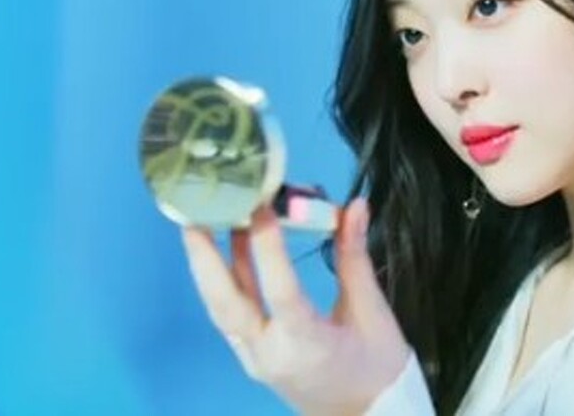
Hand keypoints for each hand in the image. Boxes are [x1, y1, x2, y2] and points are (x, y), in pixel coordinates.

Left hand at [181, 197, 410, 415]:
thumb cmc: (379, 369)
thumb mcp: (372, 312)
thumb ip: (355, 258)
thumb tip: (355, 206)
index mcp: (306, 346)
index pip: (280, 289)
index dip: (268, 245)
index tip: (261, 203)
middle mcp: (270, 355)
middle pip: (226, 303)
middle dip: (206, 256)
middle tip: (194, 212)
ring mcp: (256, 360)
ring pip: (220, 309)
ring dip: (208, 267)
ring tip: (201, 222)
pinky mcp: (253, 358)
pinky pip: (230, 317)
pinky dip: (223, 282)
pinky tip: (225, 251)